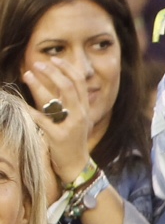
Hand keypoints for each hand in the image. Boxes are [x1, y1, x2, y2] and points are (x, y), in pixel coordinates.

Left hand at [22, 54, 94, 184]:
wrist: (76, 164)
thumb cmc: (73, 140)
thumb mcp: (78, 119)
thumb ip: (71, 102)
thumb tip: (57, 82)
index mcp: (85, 108)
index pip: (79, 81)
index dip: (67, 68)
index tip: (54, 59)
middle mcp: (80, 114)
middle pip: (68, 86)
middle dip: (53, 72)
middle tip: (38, 64)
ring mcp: (70, 126)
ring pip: (55, 100)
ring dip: (39, 85)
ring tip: (28, 74)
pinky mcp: (58, 137)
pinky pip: (42, 120)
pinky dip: (30, 111)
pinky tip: (20, 104)